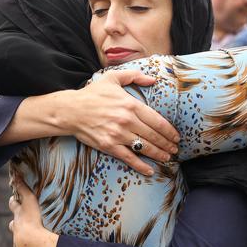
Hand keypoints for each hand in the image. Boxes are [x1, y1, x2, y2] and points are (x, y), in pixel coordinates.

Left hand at [8, 175, 57, 246]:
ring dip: (23, 238)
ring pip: (18, 240)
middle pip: (13, 224)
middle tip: (21, 220)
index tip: (15, 199)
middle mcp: (17, 229)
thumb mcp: (30, 200)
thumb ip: (23, 187)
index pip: (14, 206)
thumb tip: (15, 172)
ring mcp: (20, 243)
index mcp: (19, 217)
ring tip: (30, 239)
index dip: (15, 202)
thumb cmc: (32, 221)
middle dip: (16, 221)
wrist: (32, 245)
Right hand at [61, 69, 179, 175]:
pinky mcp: (109, 146)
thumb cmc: (92, 94)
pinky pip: (129, 158)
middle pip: (154, 135)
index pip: (157, 120)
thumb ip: (134, 76)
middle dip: (167, 144)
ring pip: (144, 147)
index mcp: (130, 104)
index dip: (169, 131)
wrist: (70, 110)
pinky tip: (150, 171)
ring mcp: (118, 134)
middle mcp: (127, 120)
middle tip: (175, 149)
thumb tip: (153, 80)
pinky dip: (141, 166)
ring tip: (167, 158)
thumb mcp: (113, 78)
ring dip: (159, 154)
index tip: (176, 136)